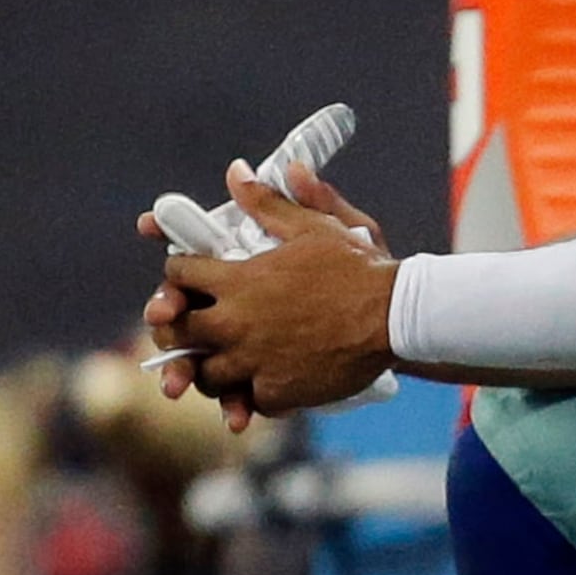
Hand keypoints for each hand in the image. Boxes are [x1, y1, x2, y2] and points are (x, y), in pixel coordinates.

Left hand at [147, 164, 401, 417]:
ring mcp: (255, 361)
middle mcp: (237, 322)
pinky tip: (262, 386)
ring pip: (206, 375)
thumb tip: (236, 173)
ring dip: (211, 368)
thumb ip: (267, 204)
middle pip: (179, 331)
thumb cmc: (357, 268)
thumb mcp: (312, 227)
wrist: (396, 315)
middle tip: (194, 328)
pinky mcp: (279, 391)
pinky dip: (250, 396)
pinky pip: (247, 401)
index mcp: (238, 279)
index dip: (180, 275)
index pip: (179, 275)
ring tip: (224, 362)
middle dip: (180, 328)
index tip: (190, 279)